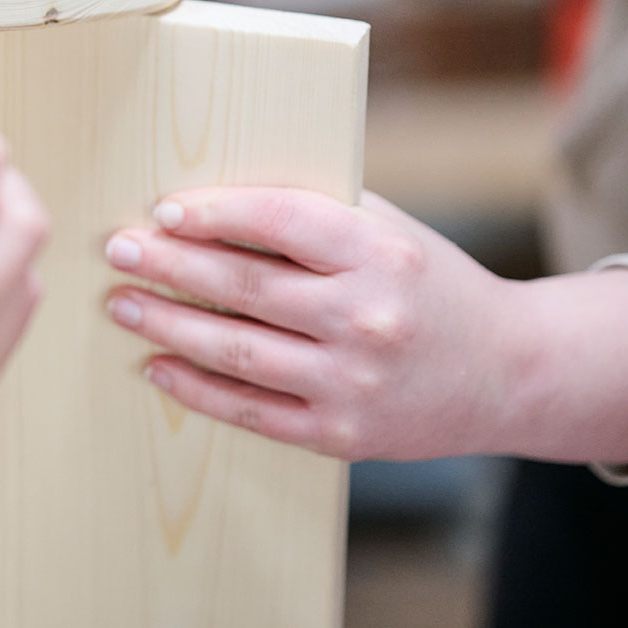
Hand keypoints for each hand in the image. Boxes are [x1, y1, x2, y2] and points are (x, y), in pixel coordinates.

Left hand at [102, 187, 627, 466]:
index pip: (279, 221)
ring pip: (237, 352)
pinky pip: (251, 411)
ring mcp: (353, 382)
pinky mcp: (342, 434)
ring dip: (168, 325)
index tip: (163, 208)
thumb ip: (317, 211)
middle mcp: (367, 318)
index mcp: (380, 253)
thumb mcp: (389, 229)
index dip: (214, 213)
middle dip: (169, 264)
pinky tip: (157, 366)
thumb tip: (214, 193)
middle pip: (244, 287)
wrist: (509, 372)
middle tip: (118, 248)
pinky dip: (196, 389)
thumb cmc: (430, 284)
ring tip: (122, 303)